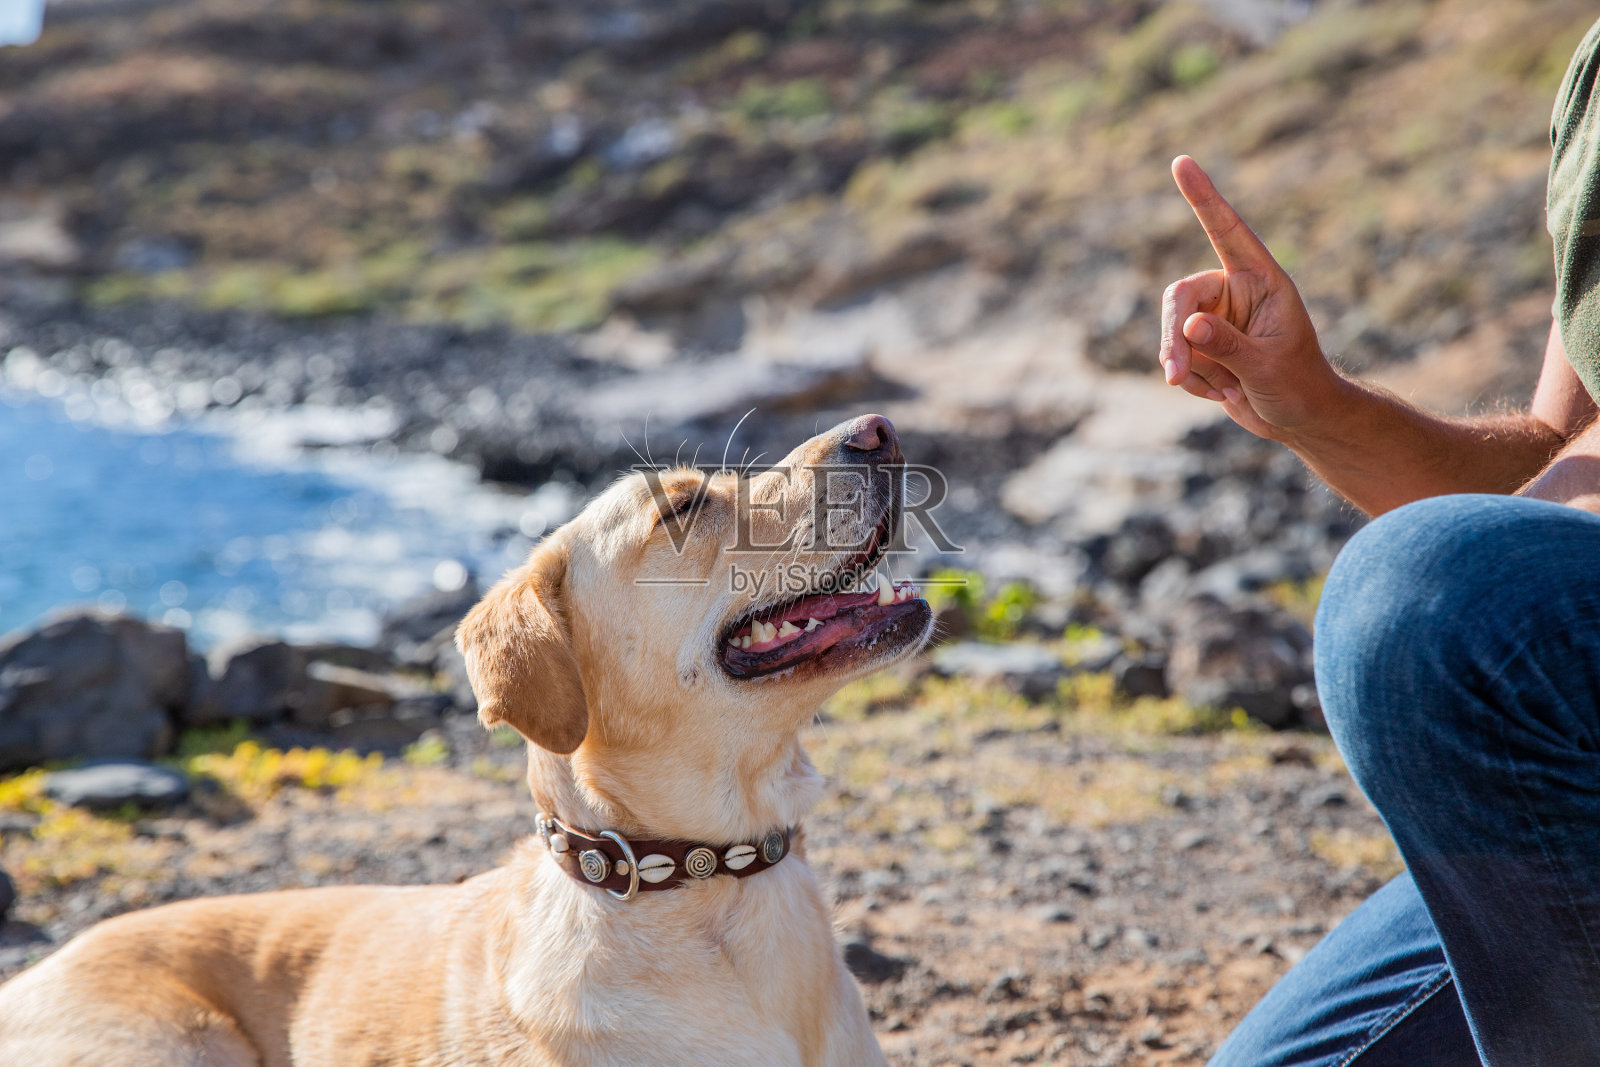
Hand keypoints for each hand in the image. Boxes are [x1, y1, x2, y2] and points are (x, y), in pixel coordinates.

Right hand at [1159, 156, 1348, 442]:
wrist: (1301, 419)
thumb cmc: (1298, 386)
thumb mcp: (1267, 366)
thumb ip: (1228, 345)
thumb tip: (1188, 325)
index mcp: (1261, 280)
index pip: (1226, 231)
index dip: (1204, 197)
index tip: (1181, 162)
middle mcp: (1235, 291)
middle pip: (1180, 297)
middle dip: (1173, 338)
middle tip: (1174, 375)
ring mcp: (1216, 319)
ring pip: (1173, 330)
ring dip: (1186, 366)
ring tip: (1218, 392)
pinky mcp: (1203, 346)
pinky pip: (1176, 356)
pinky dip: (1192, 380)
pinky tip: (1222, 394)